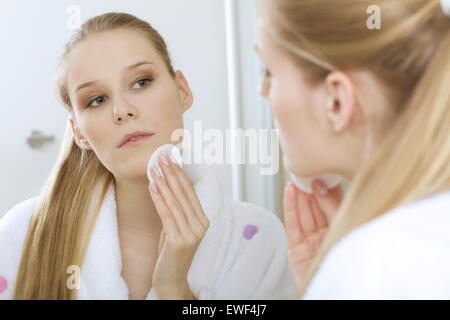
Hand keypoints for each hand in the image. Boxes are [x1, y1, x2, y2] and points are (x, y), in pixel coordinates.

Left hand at [148, 152, 209, 298]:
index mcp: (203, 221)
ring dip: (164, 183)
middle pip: (184, 194)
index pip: (191, 192)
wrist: (171, 279)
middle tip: (162, 157)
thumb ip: (176, 210)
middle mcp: (200, 226)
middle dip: (172, 173)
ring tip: (155, 168)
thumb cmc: (172, 253)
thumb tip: (166, 186)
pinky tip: (153, 187)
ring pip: (175, 203)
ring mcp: (191, 234)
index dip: (180, 174)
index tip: (171, 159)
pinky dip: (159, 199)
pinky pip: (167, 216)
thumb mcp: (177, 228)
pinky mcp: (178, 241)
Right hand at [283, 180, 342, 290]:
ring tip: (295, 178)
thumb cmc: (349, 264)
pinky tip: (289, 193)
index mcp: (344, 230)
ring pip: (303, 213)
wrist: (339, 291)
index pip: (334, 203)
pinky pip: (293, 224)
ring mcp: (311, 242)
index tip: (322, 172)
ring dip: (298, 195)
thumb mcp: (344, 228)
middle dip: (310, 189)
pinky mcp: (297, 249)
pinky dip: (290, 208)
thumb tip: (321, 187)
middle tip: (305, 172)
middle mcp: (327, 235)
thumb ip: (332, 207)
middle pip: (316, 207)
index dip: (327, 188)